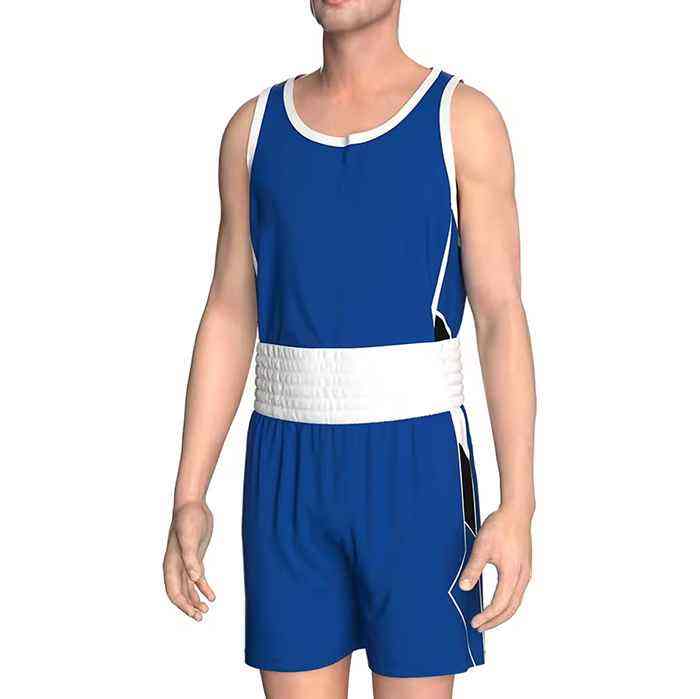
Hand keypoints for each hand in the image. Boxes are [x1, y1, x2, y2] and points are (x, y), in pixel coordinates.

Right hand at [163, 501, 215, 620]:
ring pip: (188, 587)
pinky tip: (212, 596)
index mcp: (171, 563)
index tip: (194, 614)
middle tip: (200, 618)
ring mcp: (185, 562)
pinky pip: (197, 577)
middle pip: (180, 592)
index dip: (182, 605)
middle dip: (188, 607)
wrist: (192, 504)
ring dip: (195, 600)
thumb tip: (195, 579)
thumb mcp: (190, 538)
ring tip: (205, 612)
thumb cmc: (188, 518)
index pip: (174, 591)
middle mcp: (176, 565)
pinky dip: (203, 588)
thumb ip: (191, 558)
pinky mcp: (195, 557)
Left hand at [459, 506, 531, 630]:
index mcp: (512, 574)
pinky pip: (518, 593)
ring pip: (516, 602)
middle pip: (511, 609)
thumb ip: (473, 568)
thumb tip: (464, 587)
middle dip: (495, 621)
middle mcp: (522, 577)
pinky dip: (508, 603)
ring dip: (502, 613)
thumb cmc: (500, 526)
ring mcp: (525, 573)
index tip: (475, 622)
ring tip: (488, 619)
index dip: (487, 616)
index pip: (499, 604)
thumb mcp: (482, 547)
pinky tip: (499, 601)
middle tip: (480, 627)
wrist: (516, 512)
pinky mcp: (525, 568)